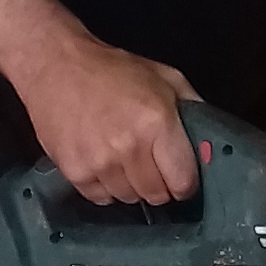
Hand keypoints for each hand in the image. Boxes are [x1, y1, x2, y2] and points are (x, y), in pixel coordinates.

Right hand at [19, 41, 199, 204]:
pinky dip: (105, 187)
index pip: (183, 181)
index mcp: (156, 122)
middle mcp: (129, 147)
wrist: (54, 66)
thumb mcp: (164, 78)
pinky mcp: (75, 172)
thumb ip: (193, 109)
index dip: (185, 182)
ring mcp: (100, 163)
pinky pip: (101, 199)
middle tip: (149, 163)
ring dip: (131, 185)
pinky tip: (101, 161)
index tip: (180, 177)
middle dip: (159, 184)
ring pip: (130, 199)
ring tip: (122, 157)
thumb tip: (211, 142)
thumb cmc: (110, 71)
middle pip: (157, 196)